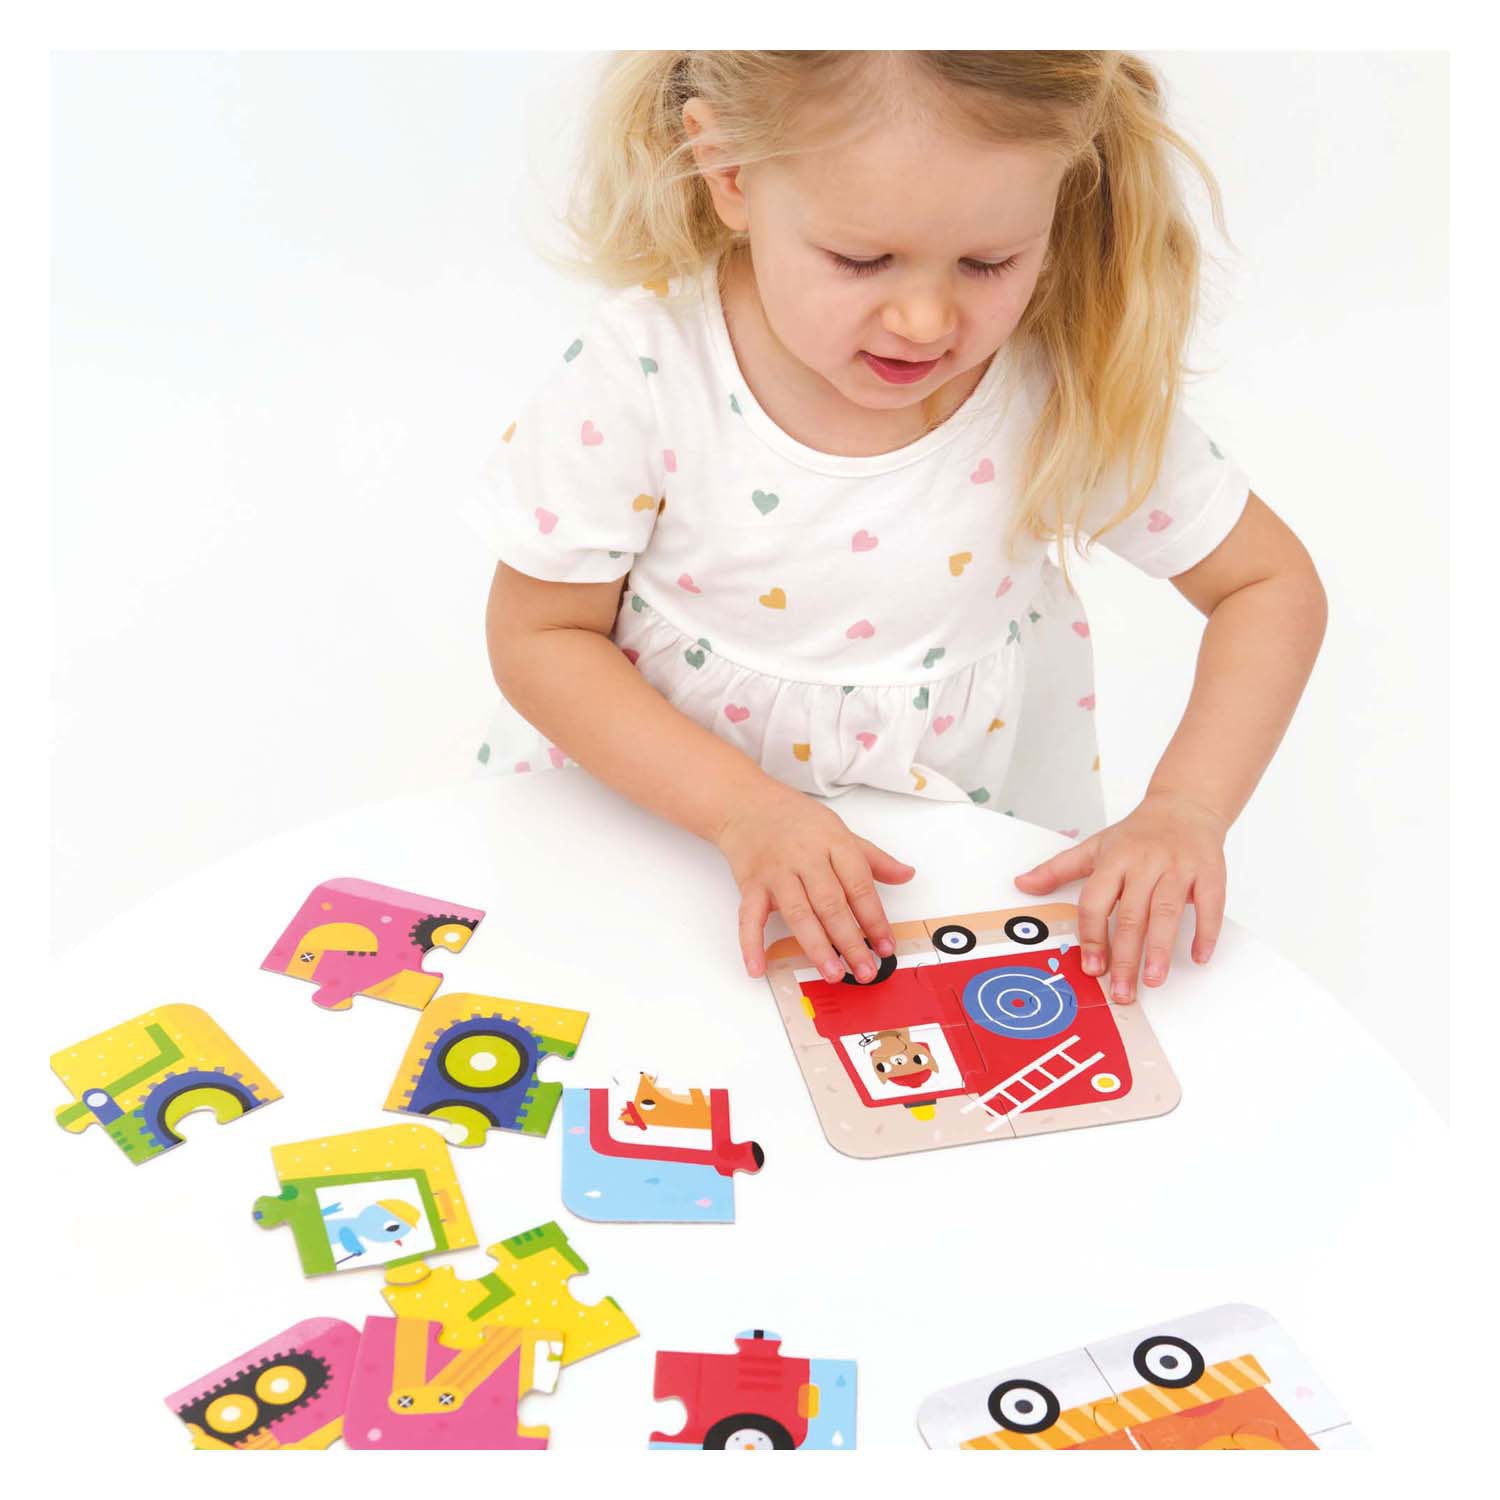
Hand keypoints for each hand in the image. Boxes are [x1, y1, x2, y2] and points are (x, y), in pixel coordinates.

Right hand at [715, 782, 915, 982]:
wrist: (746, 803)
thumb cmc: (796, 819)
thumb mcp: (840, 831)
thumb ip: (873, 859)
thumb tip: (906, 875)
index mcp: (833, 843)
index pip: (859, 886)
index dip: (875, 919)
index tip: (886, 947)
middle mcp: (805, 858)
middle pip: (831, 904)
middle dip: (851, 941)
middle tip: (865, 971)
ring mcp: (776, 872)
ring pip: (798, 914)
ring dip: (816, 947)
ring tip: (833, 973)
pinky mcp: (750, 884)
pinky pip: (748, 917)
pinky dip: (751, 943)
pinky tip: (758, 967)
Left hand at [1011, 790, 1227, 1002]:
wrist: (1184, 806)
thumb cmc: (1137, 834)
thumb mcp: (1095, 847)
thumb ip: (1058, 869)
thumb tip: (1022, 884)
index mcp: (1114, 859)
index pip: (1095, 901)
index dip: (1091, 936)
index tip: (1091, 968)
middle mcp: (1145, 863)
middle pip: (1132, 915)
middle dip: (1125, 957)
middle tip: (1121, 990)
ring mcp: (1178, 868)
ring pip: (1167, 912)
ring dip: (1160, 949)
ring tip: (1153, 979)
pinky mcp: (1209, 872)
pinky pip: (1211, 905)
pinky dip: (1206, 933)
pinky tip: (1198, 957)